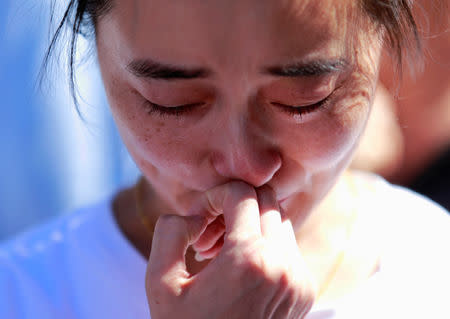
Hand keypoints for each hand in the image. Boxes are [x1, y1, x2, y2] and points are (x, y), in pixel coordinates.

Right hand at [146, 181, 315, 318]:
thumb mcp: (160, 284)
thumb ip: (171, 233)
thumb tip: (195, 214)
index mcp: (249, 259)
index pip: (242, 193)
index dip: (214, 196)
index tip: (198, 219)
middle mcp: (283, 265)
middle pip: (265, 200)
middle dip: (234, 206)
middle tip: (208, 235)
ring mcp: (299, 279)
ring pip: (279, 220)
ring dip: (250, 224)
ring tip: (221, 253)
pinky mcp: (305, 291)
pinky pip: (287, 245)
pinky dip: (264, 244)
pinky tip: (239, 270)